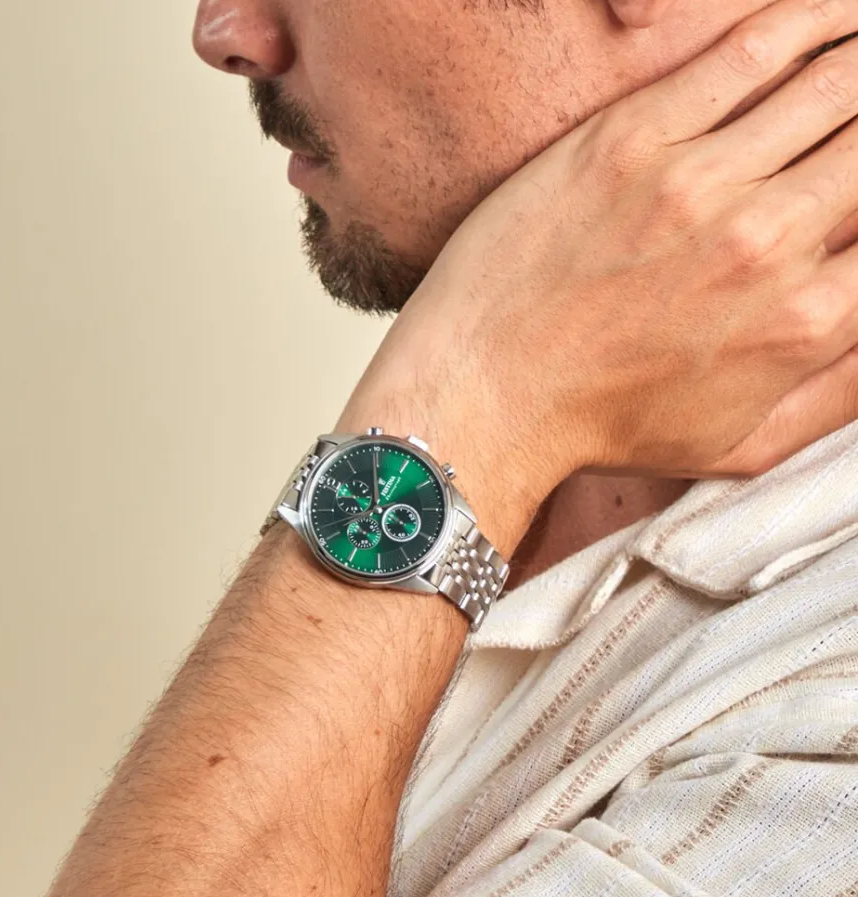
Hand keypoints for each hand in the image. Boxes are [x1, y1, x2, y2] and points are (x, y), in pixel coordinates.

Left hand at [339, 0, 857, 551]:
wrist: (484, 395)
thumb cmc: (601, 426)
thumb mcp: (741, 445)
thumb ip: (839, 390)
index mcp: (803, 321)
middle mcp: (764, 244)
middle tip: (857, 134)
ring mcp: (696, 184)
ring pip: (832, 83)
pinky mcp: (628, 140)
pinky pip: (748, 51)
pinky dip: (806, 19)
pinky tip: (829, 14)